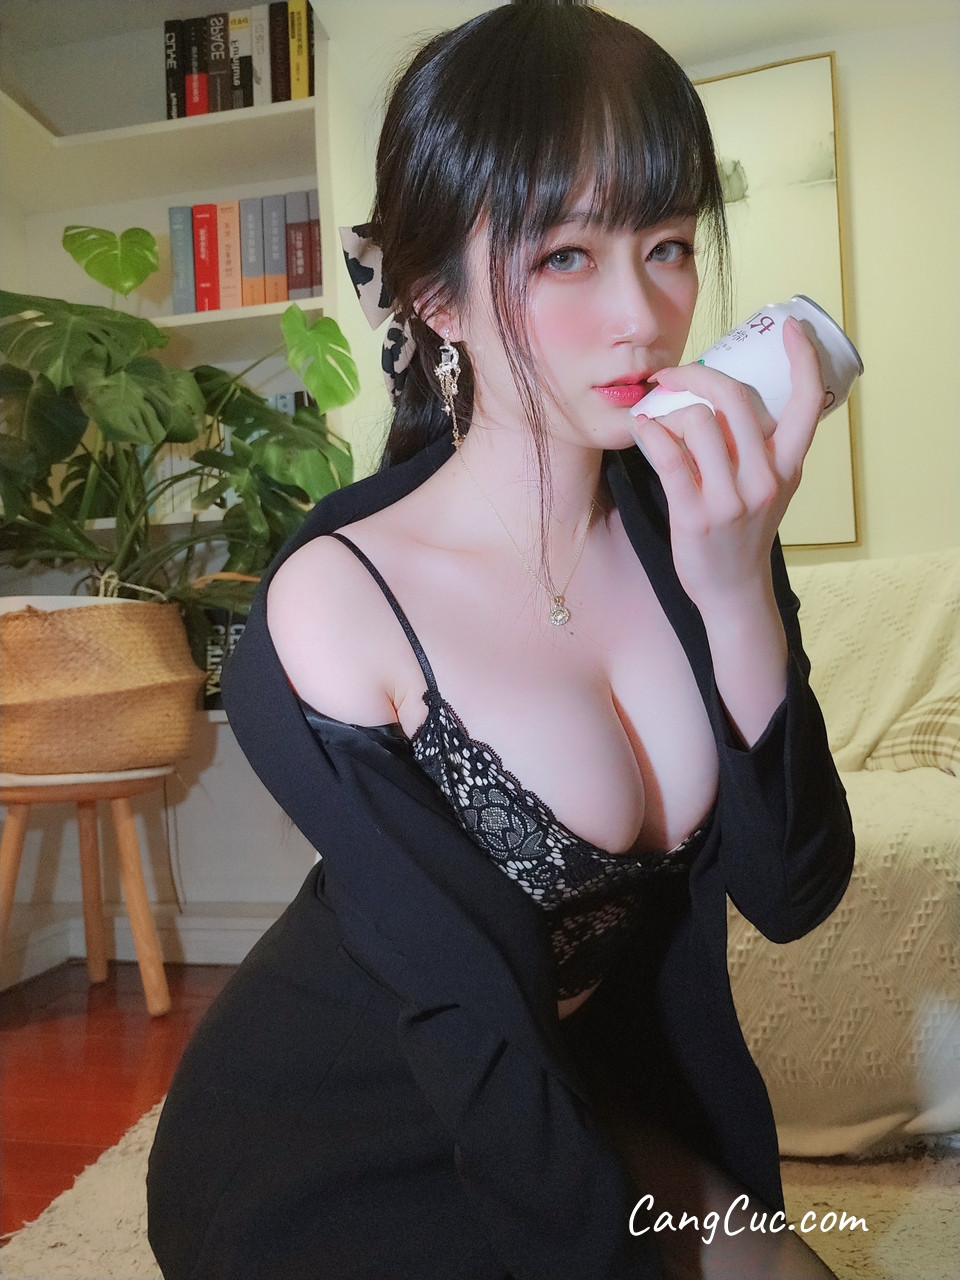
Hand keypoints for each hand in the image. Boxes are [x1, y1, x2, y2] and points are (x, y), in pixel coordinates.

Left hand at [631, 315, 825, 613]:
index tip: (789, 328)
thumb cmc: (744, 532)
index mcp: (788, 466)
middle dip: (697, 373)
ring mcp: (731, 499)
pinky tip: (642, 429)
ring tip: (656, 420)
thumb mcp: (770, 488)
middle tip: (672, 373)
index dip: (803, 359)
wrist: (734, 591)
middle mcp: (765, 479)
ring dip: (669, 411)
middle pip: (734, 398)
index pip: (807, 403)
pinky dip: (650, 433)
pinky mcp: (695, 515)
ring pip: (698, 421)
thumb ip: (758, 448)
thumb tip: (721, 397)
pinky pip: (668, 457)